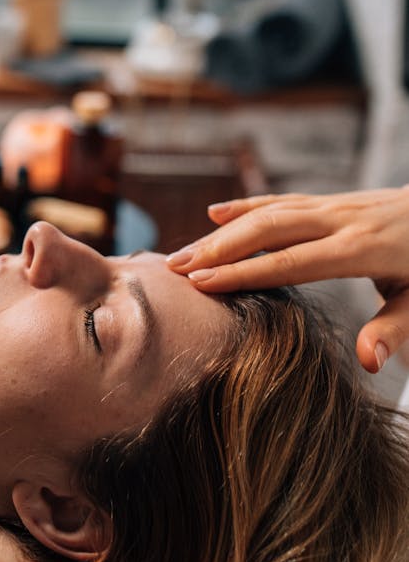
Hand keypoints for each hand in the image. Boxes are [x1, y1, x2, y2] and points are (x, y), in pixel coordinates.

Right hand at [166, 188, 408, 372]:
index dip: (243, 272)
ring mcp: (334, 206)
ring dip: (222, 231)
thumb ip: (395, 330)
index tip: (201, 283)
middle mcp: (340, 220)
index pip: (289, 261)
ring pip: (268, 212)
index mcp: (360, 249)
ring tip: (183, 252)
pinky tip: (216, 212)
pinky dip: (246, 206)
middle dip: (217, 248)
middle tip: (174, 268)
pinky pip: (283, 200)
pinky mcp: (332, 202)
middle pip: (267, 230)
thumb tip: (367, 362)